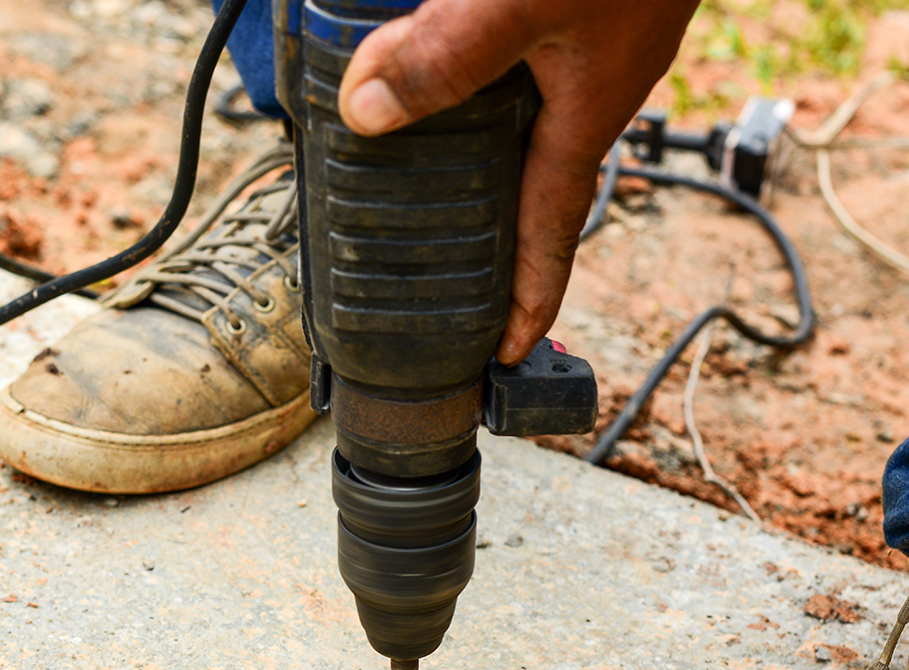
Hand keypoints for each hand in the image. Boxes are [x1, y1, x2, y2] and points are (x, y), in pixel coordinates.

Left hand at [338, 0, 699, 364]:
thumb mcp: (518, 3)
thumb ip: (444, 58)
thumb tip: (369, 112)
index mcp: (583, 123)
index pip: (550, 238)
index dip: (528, 300)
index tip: (505, 351)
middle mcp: (585, 99)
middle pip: (526, 190)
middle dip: (491, 239)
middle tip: (446, 274)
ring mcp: (582, 55)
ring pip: (514, 130)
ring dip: (472, 162)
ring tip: (420, 184)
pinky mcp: (571, 12)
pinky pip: (511, 70)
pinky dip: (470, 86)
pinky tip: (435, 70)